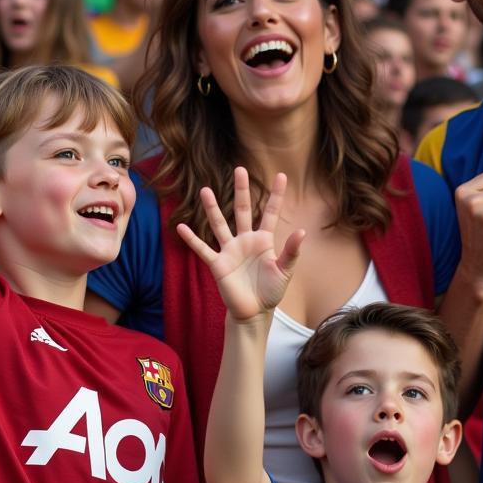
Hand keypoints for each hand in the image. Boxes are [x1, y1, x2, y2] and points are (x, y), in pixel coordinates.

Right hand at [176, 167, 304, 321]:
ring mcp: (230, 250)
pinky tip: (181, 227)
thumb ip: (291, 252)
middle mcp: (245, 240)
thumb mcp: (284, 271)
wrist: (254, 312)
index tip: (282, 176)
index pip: (271, 213)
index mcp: (263, 240)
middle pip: (242, 210)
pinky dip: (191, 239)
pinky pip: (202, 249)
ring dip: (212, 208)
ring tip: (205, 190)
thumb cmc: (270, 291)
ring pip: (219, 224)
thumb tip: (301, 232)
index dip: (276, 196)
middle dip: (241, 191)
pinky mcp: (218, 264)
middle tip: (239, 170)